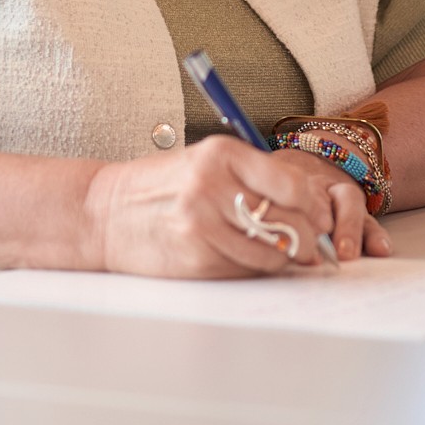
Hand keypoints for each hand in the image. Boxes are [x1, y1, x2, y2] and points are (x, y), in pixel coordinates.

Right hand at [83, 136, 393, 278]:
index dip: (314, 206)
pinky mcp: (194, 257)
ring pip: (271, 252)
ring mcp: (201, 225)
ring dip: (285, 259)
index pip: (291, 184)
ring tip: (282, 255)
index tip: (321, 216)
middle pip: (287, 221)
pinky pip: (245, 269)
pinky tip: (245, 260)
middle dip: (309, 238)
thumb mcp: (205, 164)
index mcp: (220, 155)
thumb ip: (253, 180)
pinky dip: (255, 269)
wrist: (104, 214)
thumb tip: (311, 211)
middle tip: (313, 245)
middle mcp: (212, 187)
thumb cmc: (162, 187)